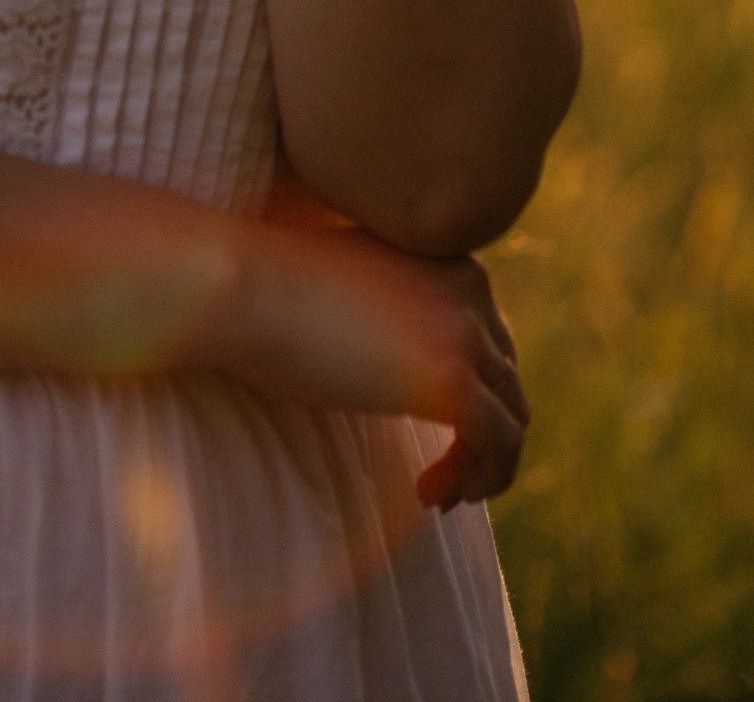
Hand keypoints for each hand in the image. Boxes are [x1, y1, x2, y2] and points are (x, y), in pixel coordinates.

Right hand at [238, 224, 529, 509]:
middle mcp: (471, 290)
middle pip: (508, 382)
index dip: (472, 396)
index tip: (436, 436)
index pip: (491, 340)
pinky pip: (496, 447)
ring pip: (512, 419)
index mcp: (448, 259)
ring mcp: (466, 334)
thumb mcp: (357, 290)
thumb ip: (395, 313)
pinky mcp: (452, 382)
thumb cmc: (272, 290)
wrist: (241, 287)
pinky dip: (474, 480)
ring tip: (437, 494)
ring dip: (482, 467)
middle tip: (441, 477)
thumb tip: (402, 369)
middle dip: (482, 436)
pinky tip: (426, 494)